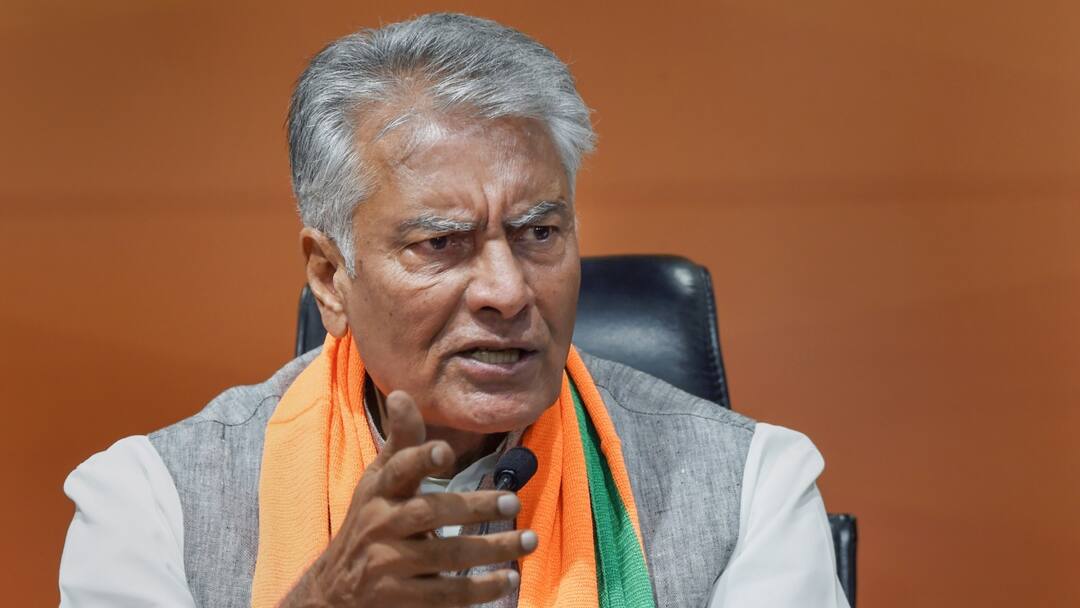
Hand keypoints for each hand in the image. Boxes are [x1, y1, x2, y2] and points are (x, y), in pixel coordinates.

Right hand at [280, 390, 535, 606]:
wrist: (334, 591)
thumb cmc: (370, 522)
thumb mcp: (379, 482)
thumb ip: (401, 443)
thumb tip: (402, 393)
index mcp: (378, 491)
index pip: (398, 469)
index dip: (420, 459)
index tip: (446, 451)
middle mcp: (379, 524)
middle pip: (429, 512)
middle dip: (473, 507)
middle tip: (513, 502)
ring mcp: (386, 565)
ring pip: (444, 556)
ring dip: (491, 549)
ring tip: (528, 541)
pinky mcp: (397, 599)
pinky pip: (445, 595)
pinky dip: (479, 590)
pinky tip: (507, 578)